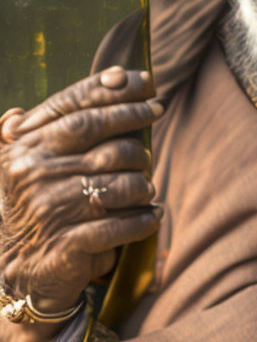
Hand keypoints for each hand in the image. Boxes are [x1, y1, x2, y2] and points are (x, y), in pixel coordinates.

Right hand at [0, 67, 162, 317]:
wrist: (18, 268)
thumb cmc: (42, 201)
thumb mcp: (41, 157)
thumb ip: (73, 117)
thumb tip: (117, 73)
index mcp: (24, 148)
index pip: (76, 111)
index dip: (115, 94)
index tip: (148, 84)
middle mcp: (33, 175)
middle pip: (107, 145)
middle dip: (139, 141)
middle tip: (152, 137)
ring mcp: (49, 210)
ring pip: (122, 185)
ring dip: (142, 187)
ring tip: (144, 190)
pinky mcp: (66, 245)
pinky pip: (122, 225)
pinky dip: (145, 220)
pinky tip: (152, 216)